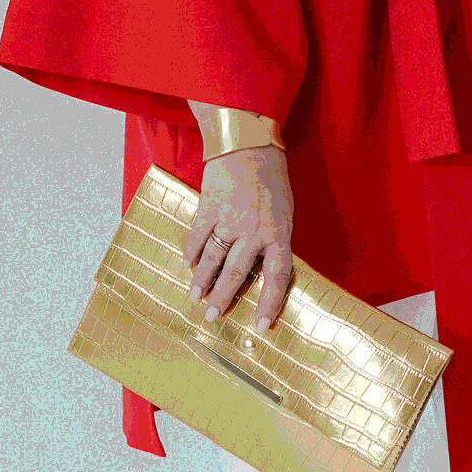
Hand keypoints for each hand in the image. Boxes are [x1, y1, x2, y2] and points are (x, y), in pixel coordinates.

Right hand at [182, 145, 294, 334]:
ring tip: (195, 297)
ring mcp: (229, 220)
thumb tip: (260, 267)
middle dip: (223, 299)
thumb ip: (273, 239)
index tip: (259, 326)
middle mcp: (254, 232)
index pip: (277, 278)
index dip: (268, 304)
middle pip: (236, 274)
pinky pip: (197, 236)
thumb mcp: (283, 212)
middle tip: (212, 317)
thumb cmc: (272, 178)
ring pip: (213, 259)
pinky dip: (191, 251)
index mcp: (279, 234)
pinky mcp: (209, 207)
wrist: (250, 145)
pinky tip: (188, 262)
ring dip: (202, 281)